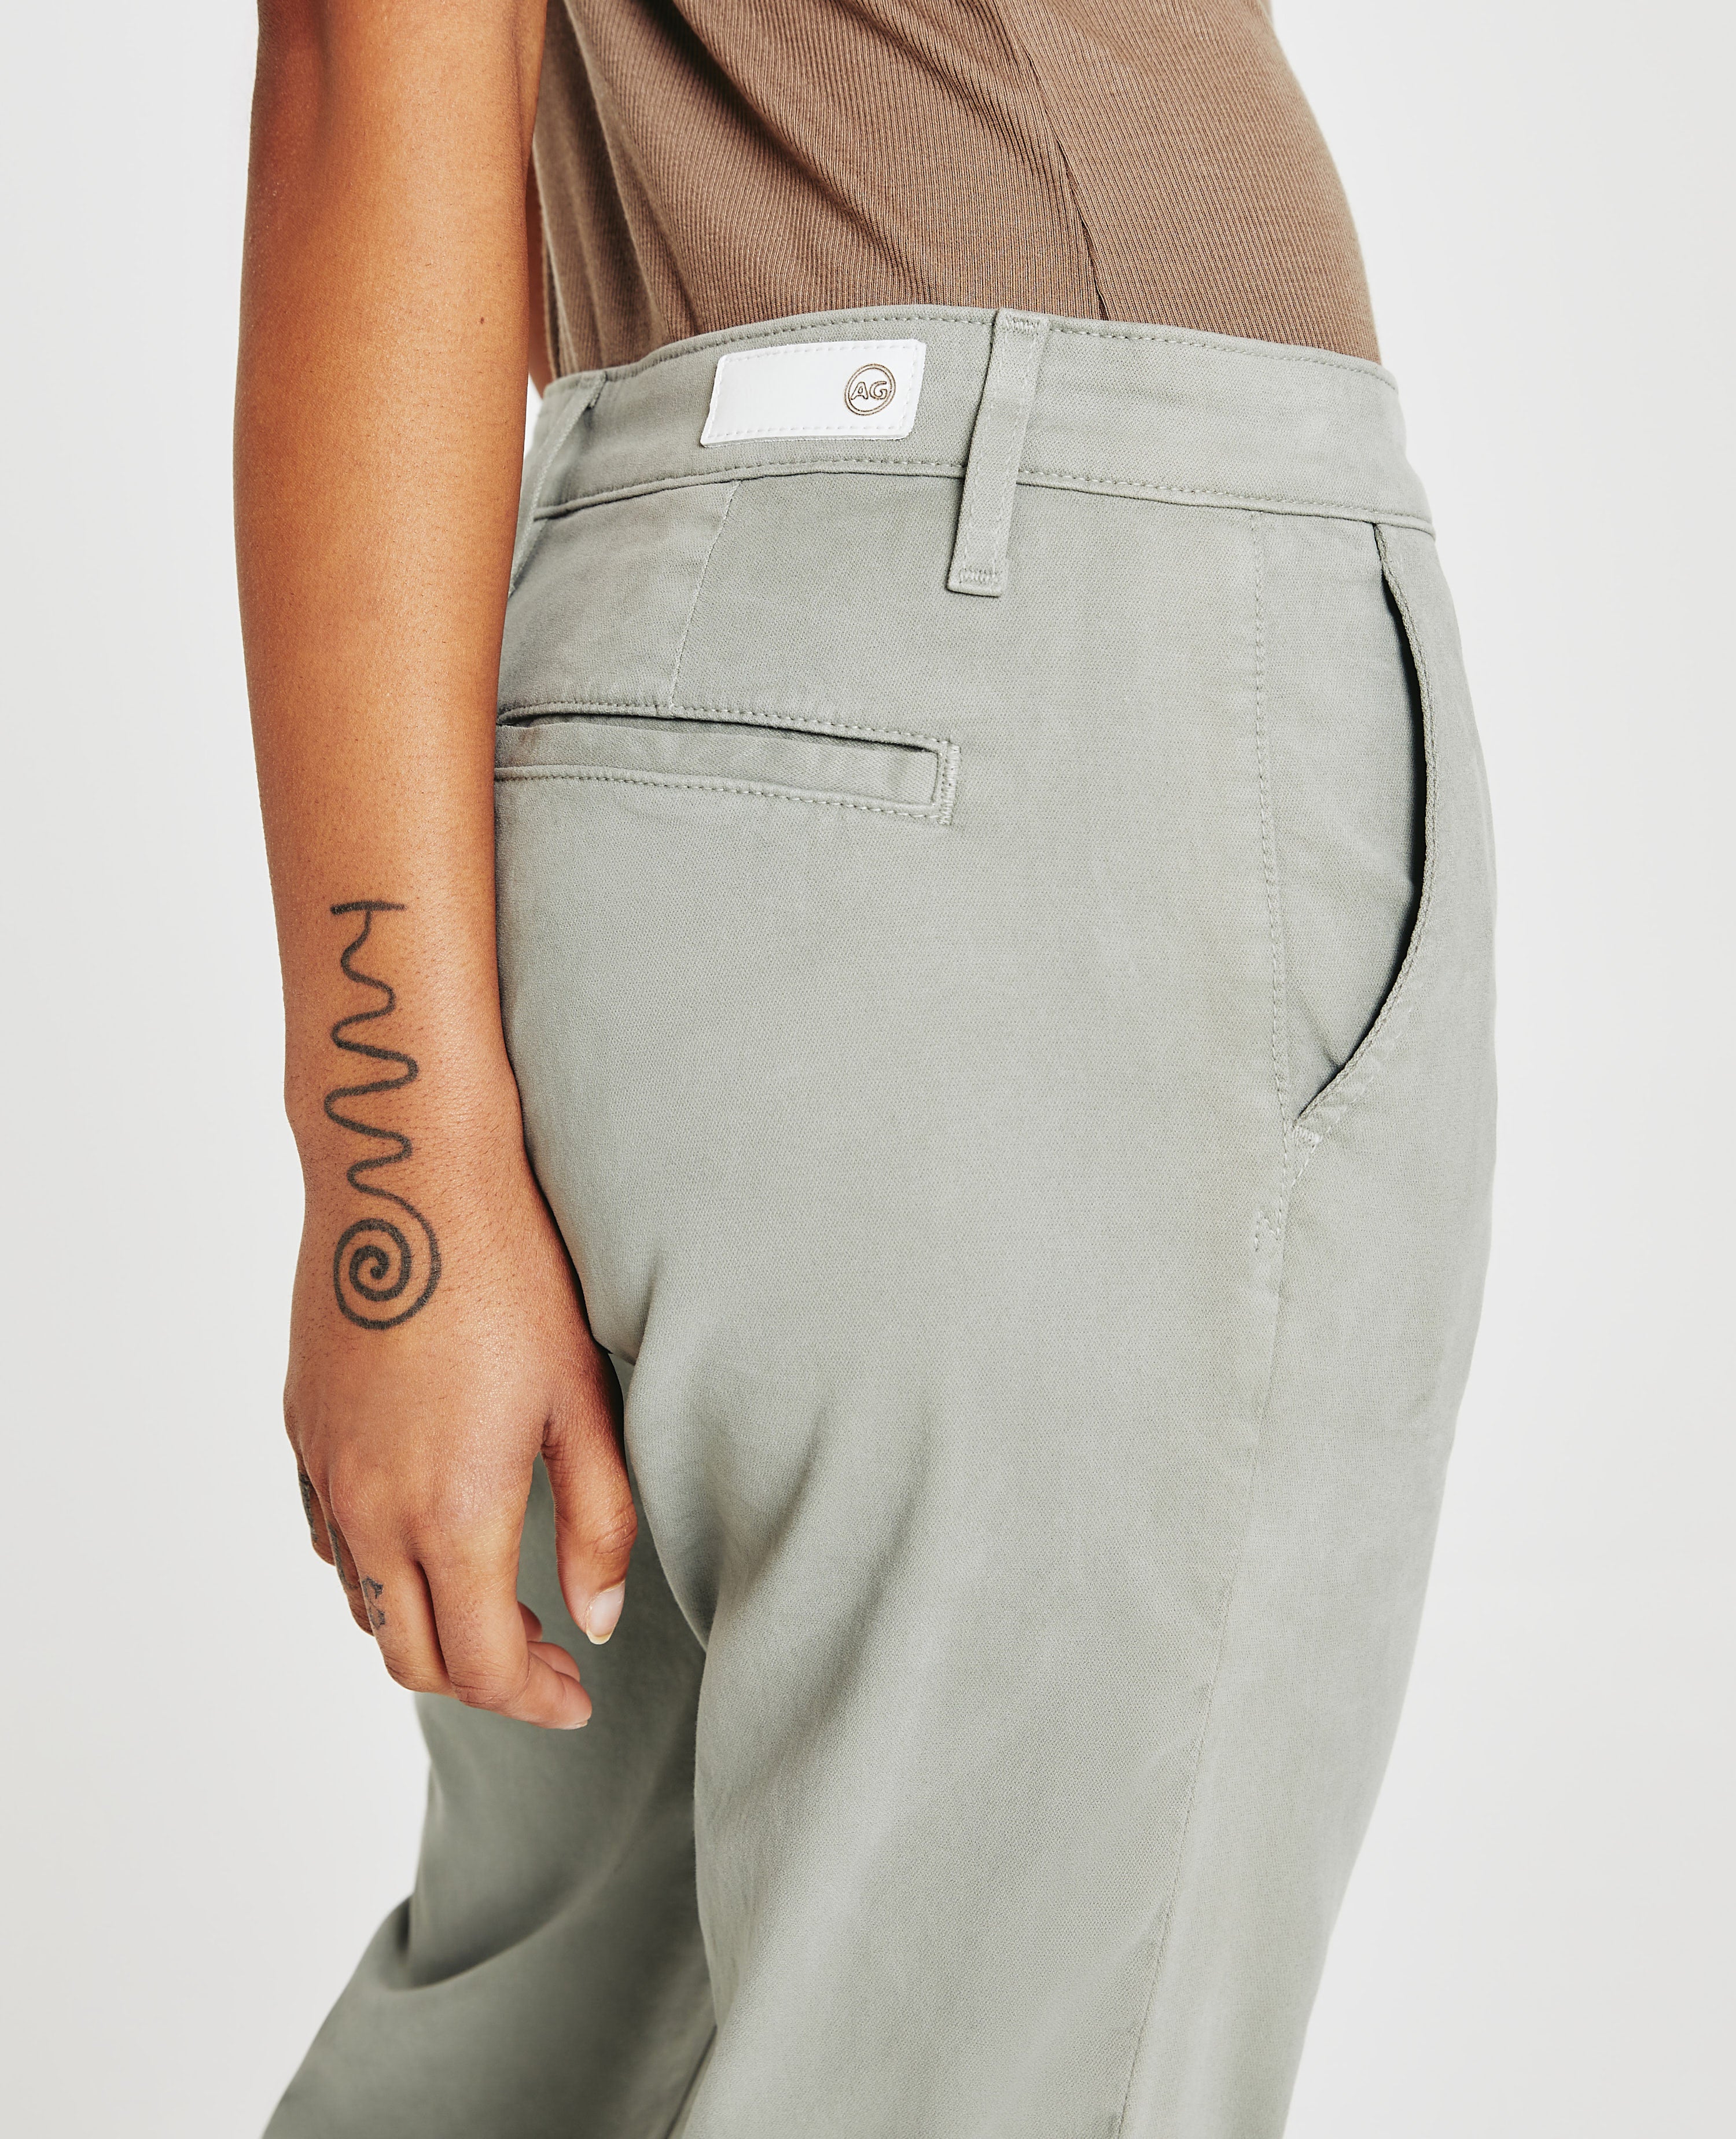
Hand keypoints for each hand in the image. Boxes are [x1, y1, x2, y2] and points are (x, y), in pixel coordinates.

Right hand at [285, 1131, 633, 1730]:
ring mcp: (327, 1471)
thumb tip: (598, 1621)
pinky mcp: (302, 1429)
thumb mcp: (582, 1401)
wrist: (407, 1173)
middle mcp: (372, 1509)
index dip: (534, 1699)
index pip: (481, 1664)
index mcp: (451, 1513)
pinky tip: (427, 1535)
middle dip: (483, 1680)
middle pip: (412, 1656)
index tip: (577, 1696)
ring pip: (364, 1603)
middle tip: (547, 1661)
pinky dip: (379, 1570)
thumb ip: (598, 1522)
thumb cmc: (514, 1276)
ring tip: (498, 1603)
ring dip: (427, 1627)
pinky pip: (330, 1538)